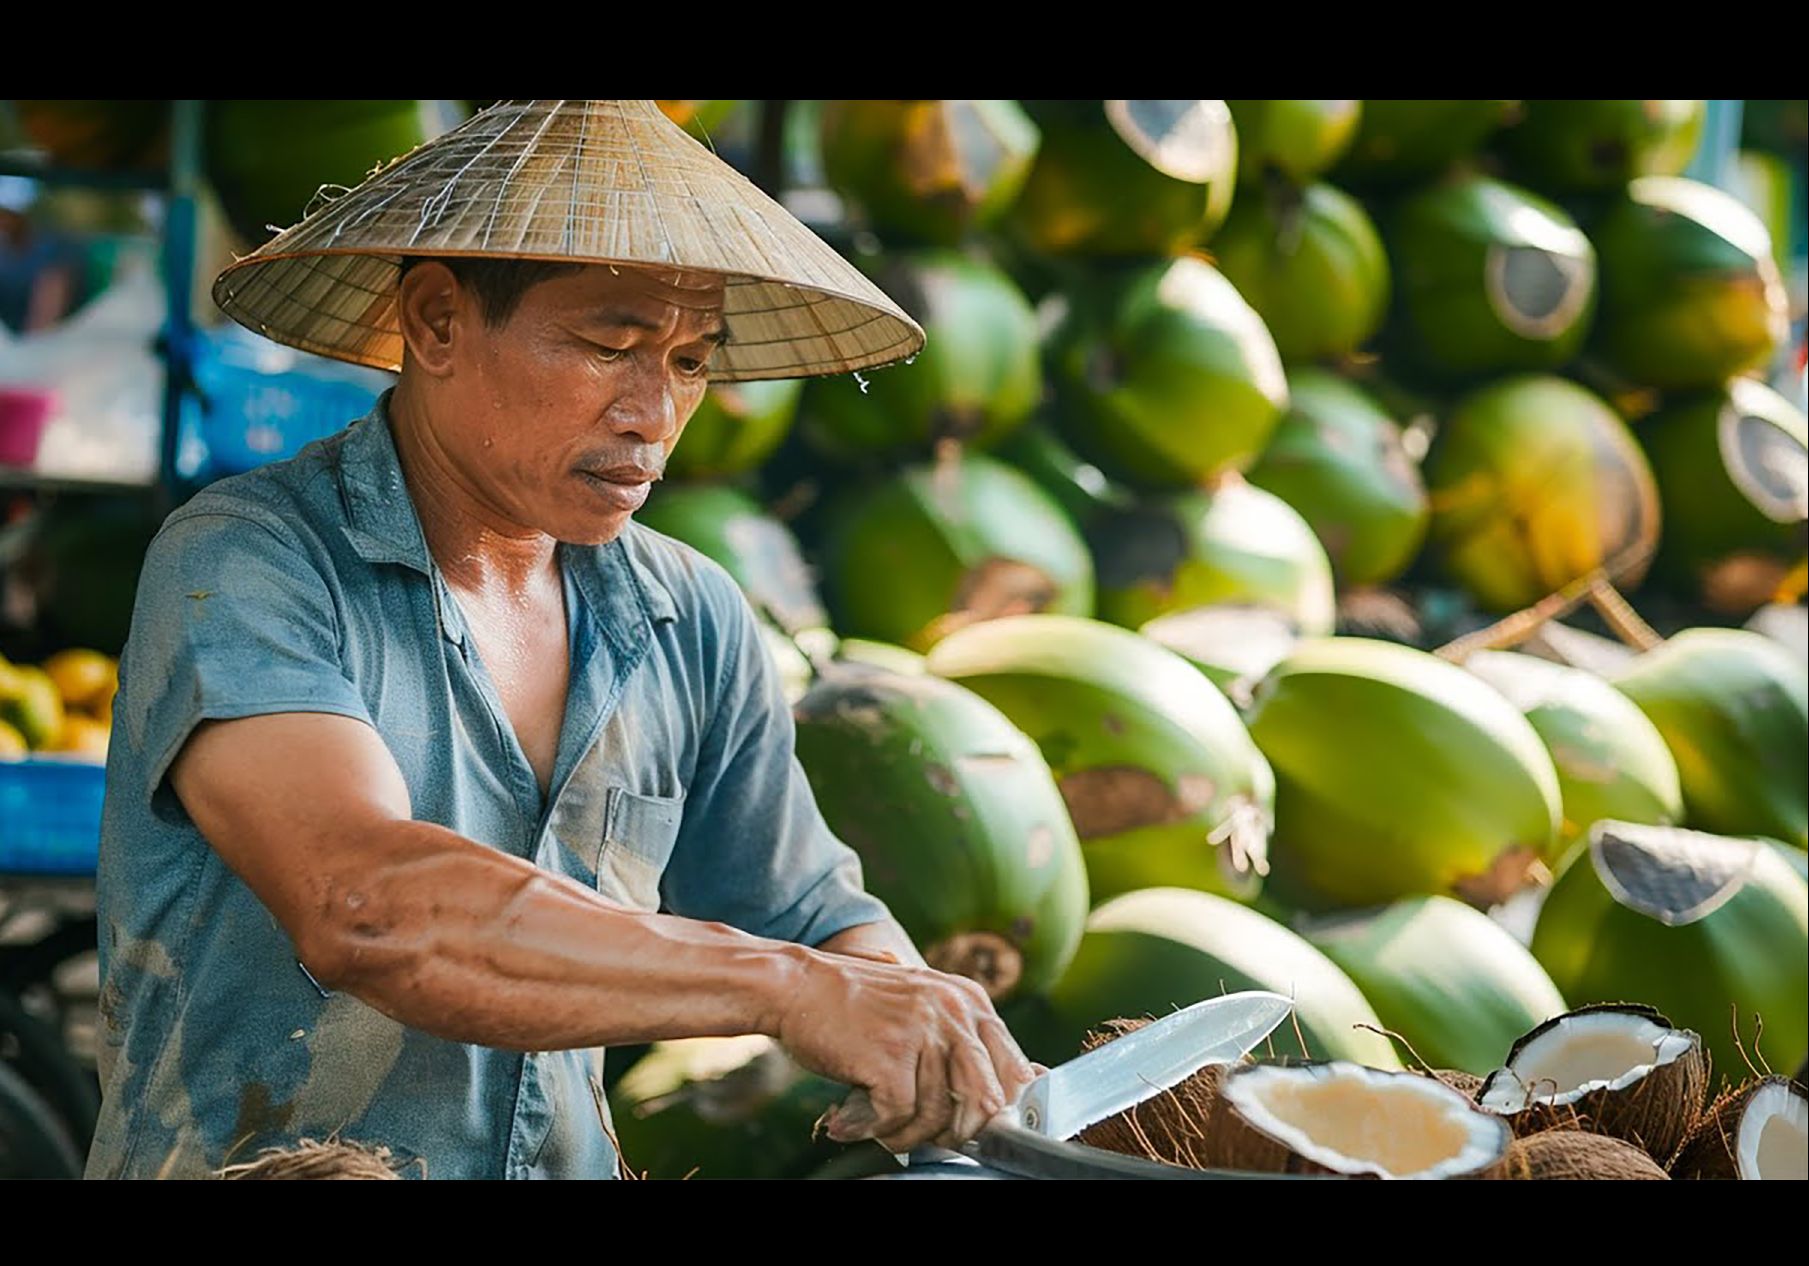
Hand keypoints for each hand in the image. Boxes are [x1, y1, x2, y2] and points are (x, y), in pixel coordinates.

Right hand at [774, 950, 1037, 1153]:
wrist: (797, 986)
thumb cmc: (858, 1005)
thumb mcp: (926, 1009)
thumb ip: (966, 1045)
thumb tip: (1018, 1091)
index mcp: (970, 1001)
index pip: (1016, 1072)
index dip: (1000, 1111)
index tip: (976, 1129)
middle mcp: (953, 1012)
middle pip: (987, 1102)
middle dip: (959, 1133)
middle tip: (926, 1136)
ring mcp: (923, 1032)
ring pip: (937, 1117)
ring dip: (906, 1135)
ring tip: (876, 1124)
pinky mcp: (890, 1057)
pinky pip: (897, 1118)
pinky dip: (873, 1129)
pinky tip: (849, 1120)